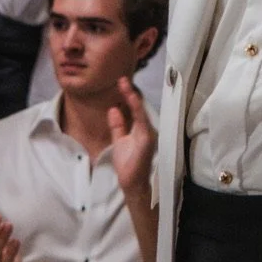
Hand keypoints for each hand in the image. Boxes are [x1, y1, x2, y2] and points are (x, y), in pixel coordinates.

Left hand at [106, 77, 157, 194]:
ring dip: (133, 98)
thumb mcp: (119, 141)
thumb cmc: (127, 164)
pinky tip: (131, 100)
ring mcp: (148, 134)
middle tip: (122, 79)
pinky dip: (137, 110)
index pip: (134, 109)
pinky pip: (142, 122)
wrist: (132, 183)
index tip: (121, 82)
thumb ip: (118, 126)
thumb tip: (114, 109)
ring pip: (141, 112)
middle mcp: (146, 129)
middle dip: (130, 93)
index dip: (128, 95)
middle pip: (139, 107)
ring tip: (125, 85)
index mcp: (140, 129)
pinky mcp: (147, 140)